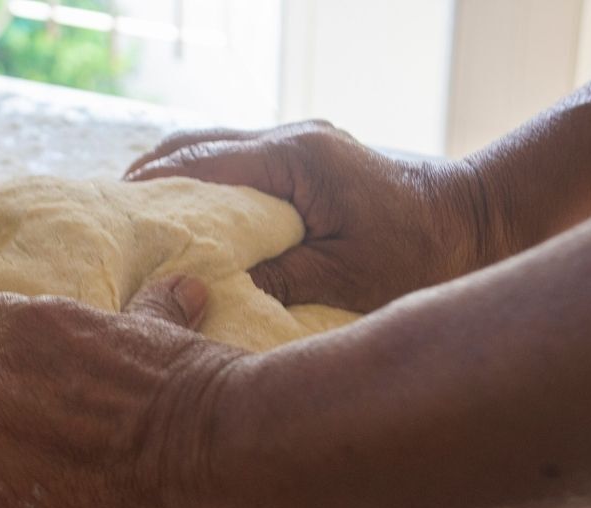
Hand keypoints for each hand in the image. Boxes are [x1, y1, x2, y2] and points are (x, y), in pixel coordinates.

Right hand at [126, 120, 500, 311]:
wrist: (481, 219)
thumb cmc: (425, 253)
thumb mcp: (346, 280)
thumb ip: (274, 279)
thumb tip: (206, 287)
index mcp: (295, 157)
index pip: (199, 167)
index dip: (149, 194)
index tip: (109, 222)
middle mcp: (291, 138)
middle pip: (193, 147)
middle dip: (147, 182)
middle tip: (108, 224)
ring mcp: (298, 145)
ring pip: (212, 151)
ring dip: (174, 183)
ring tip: (136, 225)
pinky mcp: (306, 160)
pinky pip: (237, 165)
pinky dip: (205, 187)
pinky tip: (188, 222)